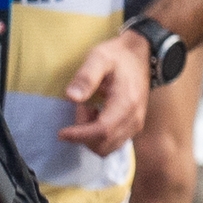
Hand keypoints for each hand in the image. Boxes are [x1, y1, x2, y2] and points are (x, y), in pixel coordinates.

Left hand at [57, 30, 150, 153]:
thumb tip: (71, 97)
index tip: (61, 132)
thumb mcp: (99, 58)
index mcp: (127, 103)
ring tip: (88, 110)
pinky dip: (98, 136)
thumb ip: (86, 77)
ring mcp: (136, 124)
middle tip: (81, 107)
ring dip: (90, 136)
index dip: (80, 135)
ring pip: (108, 147)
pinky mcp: (133, 126)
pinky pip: (113, 143)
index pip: (102, 130)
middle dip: (84, 134)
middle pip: (104, 144)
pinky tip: (96, 114)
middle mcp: (135, 119)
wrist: (141, 55)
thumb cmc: (117, 56)